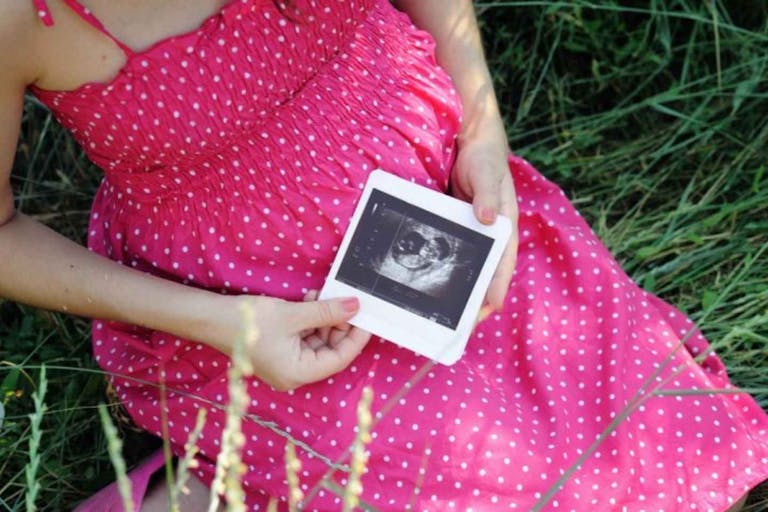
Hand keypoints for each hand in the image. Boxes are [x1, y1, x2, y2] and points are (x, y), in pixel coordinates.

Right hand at [214, 292, 370, 390]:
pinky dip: (310, 320)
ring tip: (324, 296)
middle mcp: (293, 373)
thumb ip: (327, 312)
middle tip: (347, 302)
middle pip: (329, 350)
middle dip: (338, 325)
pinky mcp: (280, 350)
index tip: (367, 319)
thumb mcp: (294, 314)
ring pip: (317, 341)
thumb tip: (355, 307)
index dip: (355, 338)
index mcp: (298, 373)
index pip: (339, 359)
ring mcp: (286, 363)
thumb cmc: (248, 321)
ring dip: (324, 318)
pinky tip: (312, 300)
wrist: (211, 318)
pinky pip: (304, 337)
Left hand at [450, 117, 518, 310]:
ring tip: (442, 313)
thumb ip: (487, 195)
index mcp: (504, 227)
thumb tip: (487, 218)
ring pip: (467, 268)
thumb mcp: (487, 174)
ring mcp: (472, 234)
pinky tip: (428, 281)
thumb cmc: (484, 158)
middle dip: (475, 299)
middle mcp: (489, 235)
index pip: (503, 263)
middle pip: (484, 273)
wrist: (469, 142)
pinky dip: (444, 268)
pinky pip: (451, 253)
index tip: (489, 308)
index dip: (497, 286)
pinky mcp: (456, 229)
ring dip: (458, 288)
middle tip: (459, 323)